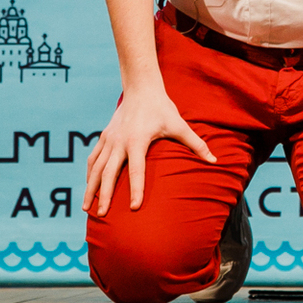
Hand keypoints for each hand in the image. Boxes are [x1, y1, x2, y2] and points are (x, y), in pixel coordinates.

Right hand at [85, 86, 215, 215]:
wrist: (141, 87)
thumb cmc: (162, 108)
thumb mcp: (179, 125)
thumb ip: (196, 144)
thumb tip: (214, 161)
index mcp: (138, 140)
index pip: (136, 170)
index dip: (136, 189)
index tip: (134, 207)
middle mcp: (120, 141)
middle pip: (108, 172)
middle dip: (104, 195)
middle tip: (101, 215)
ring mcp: (109, 139)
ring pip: (96, 167)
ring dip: (91, 188)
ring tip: (87, 208)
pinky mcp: (104, 136)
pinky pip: (93, 158)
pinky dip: (90, 173)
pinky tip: (89, 186)